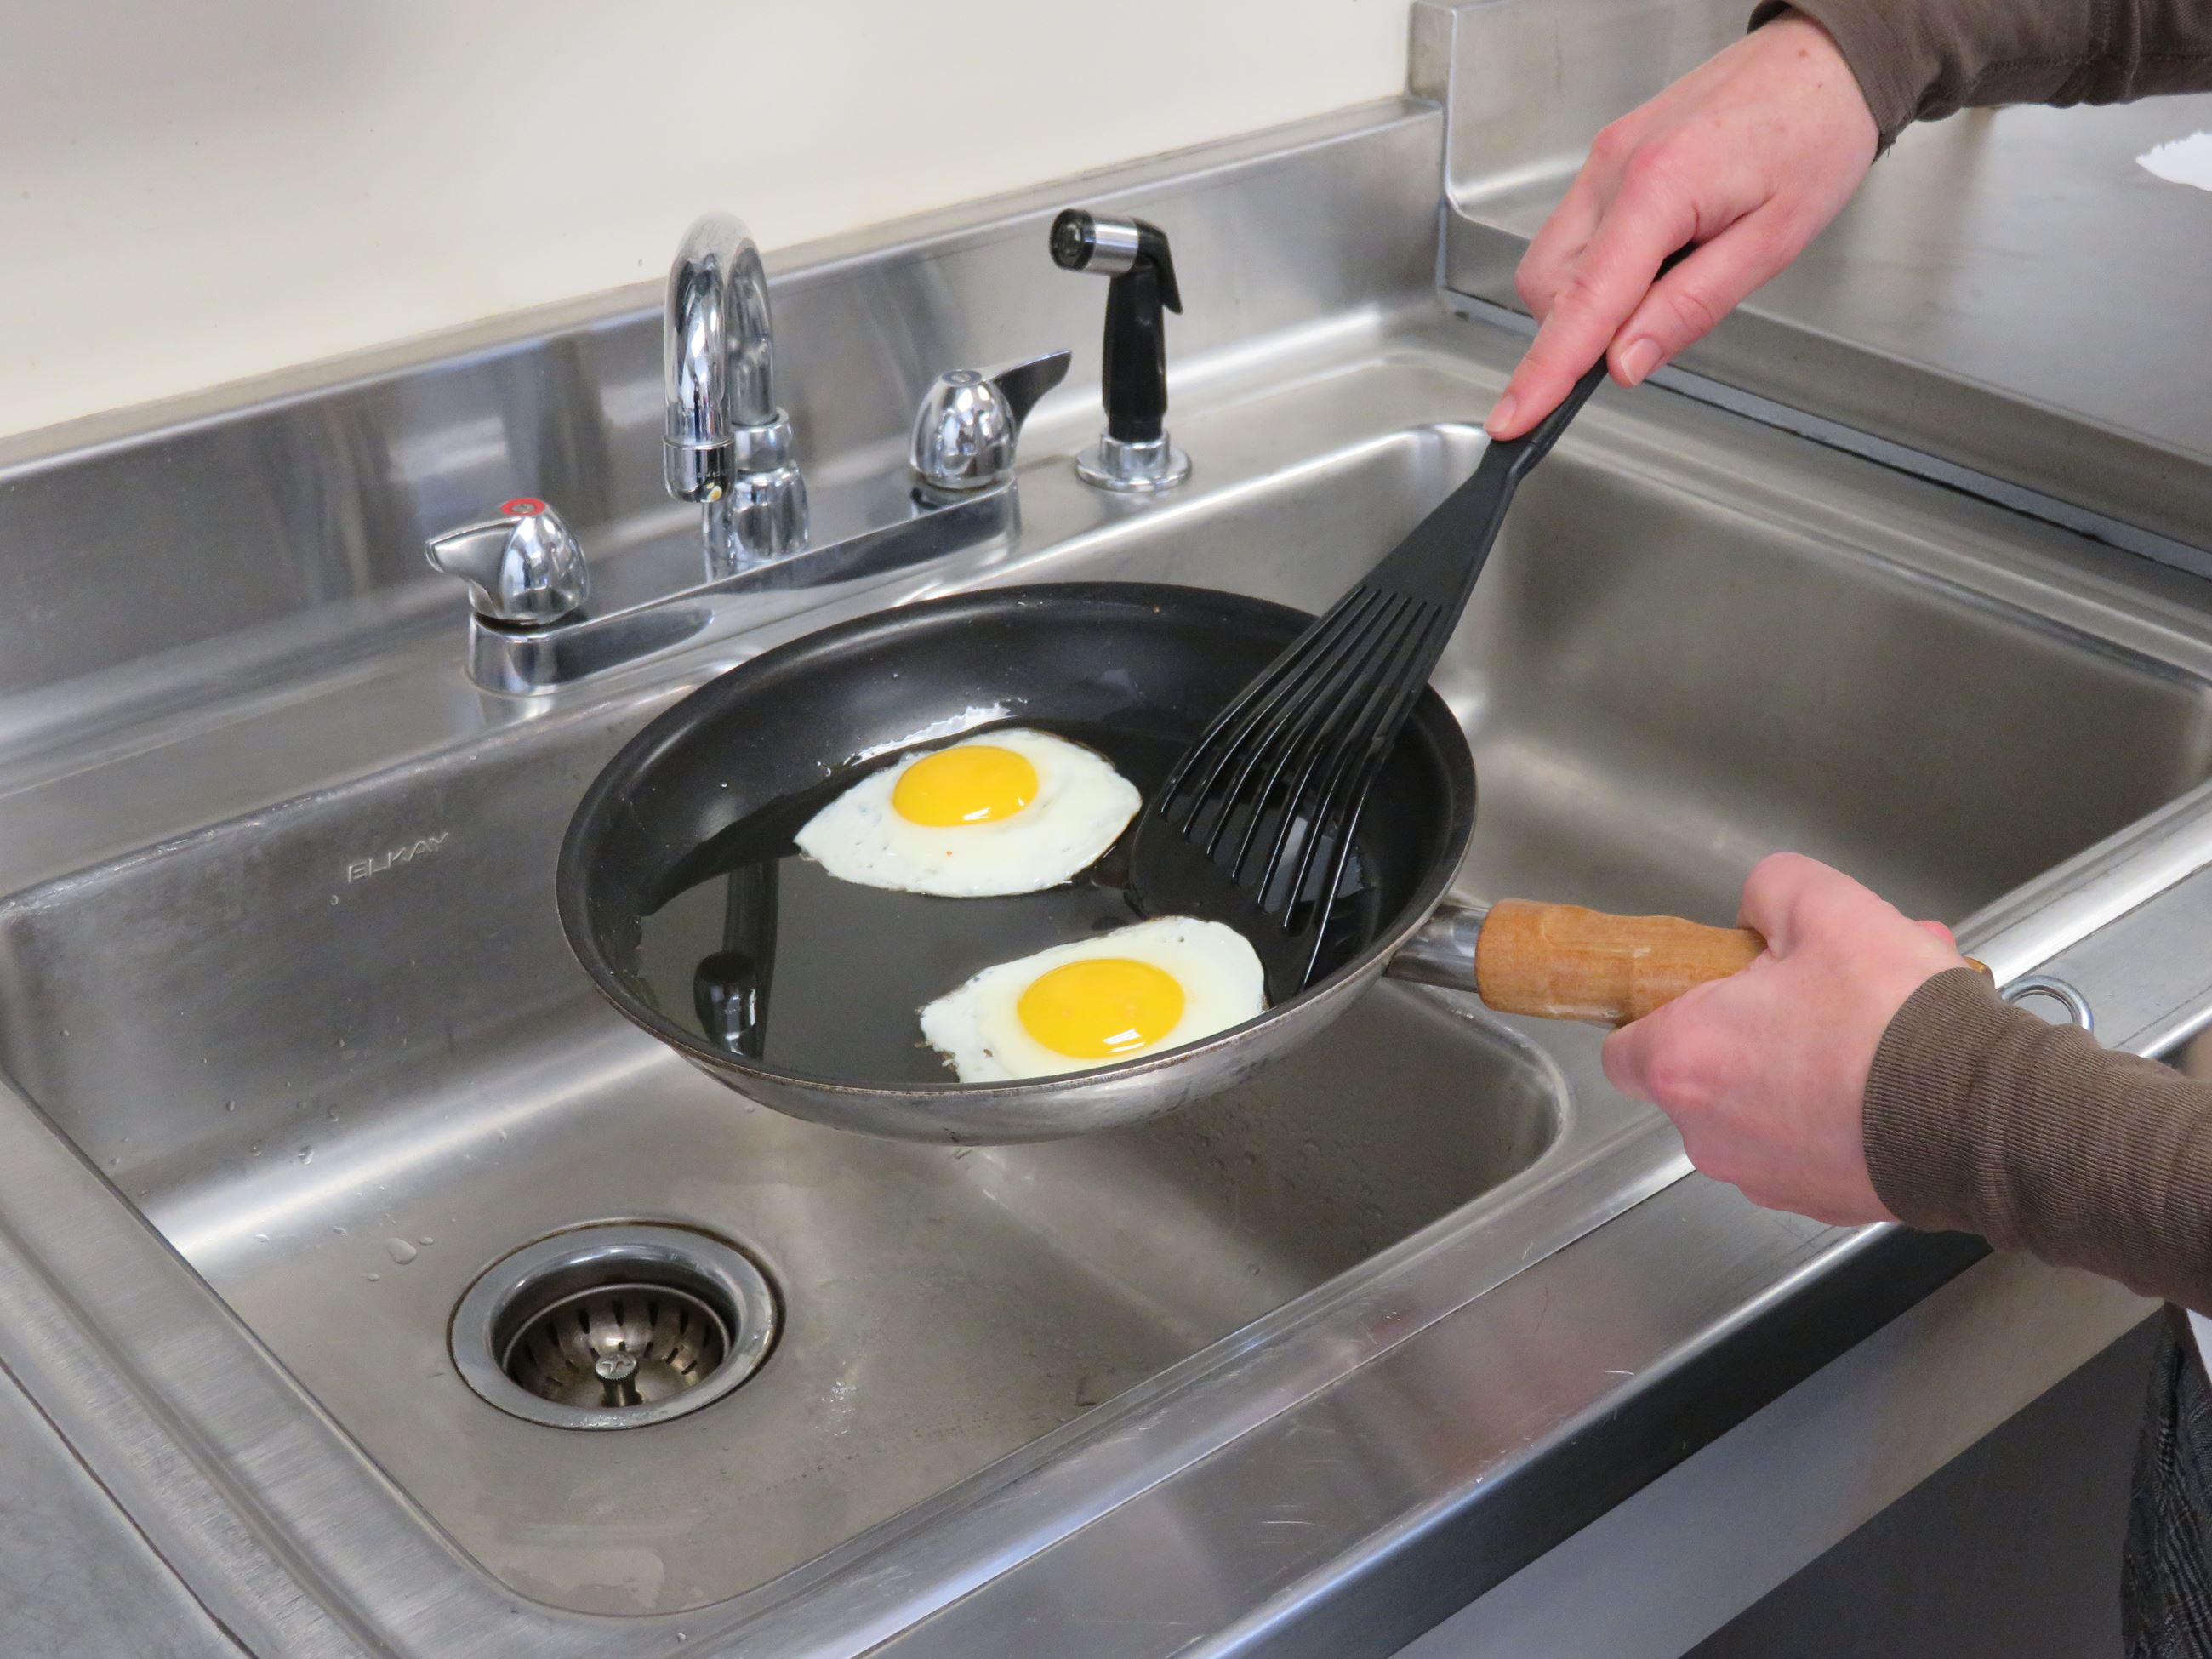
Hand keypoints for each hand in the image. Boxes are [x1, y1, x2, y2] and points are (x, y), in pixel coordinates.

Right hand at [1485, 13, 1877, 438]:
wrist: (1822, 58)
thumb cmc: (1813, 134)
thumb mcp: (1773, 242)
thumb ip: (1691, 306)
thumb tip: (1626, 363)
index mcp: (1659, 186)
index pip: (1583, 303)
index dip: (1543, 371)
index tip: (1511, 418)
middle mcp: (1614, 168)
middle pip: (1549, 287)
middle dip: (1576, 332)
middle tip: (1646, 338)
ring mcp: (1604, 160)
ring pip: (1552, 264)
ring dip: (1588, 301)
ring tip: (1666, 284)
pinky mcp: (1608, 158)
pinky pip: (1575, 234)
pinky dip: (1599, 269)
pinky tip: (1656, 258)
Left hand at [1601, 853, 1966, 1224]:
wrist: (1984, 1117)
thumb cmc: (1895, 1023)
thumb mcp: (1827, 907)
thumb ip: (1771, 890)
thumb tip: (1759, 906)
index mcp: (1685, 1060)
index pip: (1624, 1048)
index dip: (1660, 1013)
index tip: (1704, 992)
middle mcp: (1710, 1133)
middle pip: (1707, 1070)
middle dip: (1761, 1023)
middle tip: (1825, 986)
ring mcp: (1765, 1177)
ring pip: (1767, 1105)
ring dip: (1810, 1060)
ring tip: (1884, 1017)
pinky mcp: (1822, 1202)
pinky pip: (1815, 1143)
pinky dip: (1844, 1108)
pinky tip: (1900, 1068)